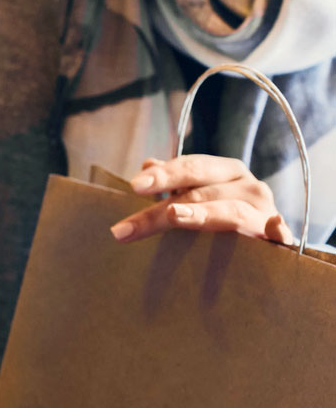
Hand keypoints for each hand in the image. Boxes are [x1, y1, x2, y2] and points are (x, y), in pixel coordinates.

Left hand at [110, 155, 292, 244]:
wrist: (269, 243)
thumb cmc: (225, 216)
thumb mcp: (200, 196)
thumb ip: (175, 183)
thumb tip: (148, 164)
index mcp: (226, 172)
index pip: (192, 168)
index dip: (164, 175)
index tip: (134, 186)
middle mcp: (247, 186)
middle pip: (200, 193)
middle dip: (161, 209)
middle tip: (128, 227)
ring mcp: (264, 211)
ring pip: (228, 212)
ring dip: (200, 214)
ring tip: (173, 217)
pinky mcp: (279, 237)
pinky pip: (274, 233)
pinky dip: (271, 229)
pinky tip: (265, 228)